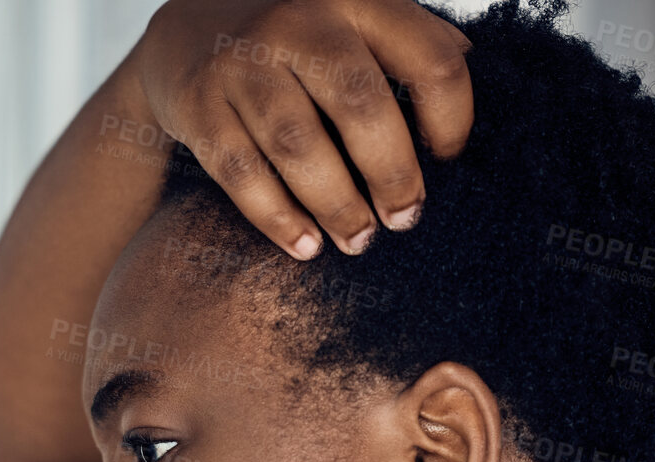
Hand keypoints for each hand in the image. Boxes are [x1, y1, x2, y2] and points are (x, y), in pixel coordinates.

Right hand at [132, 0, 471, 257]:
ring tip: (359, 241)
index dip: (452, 120)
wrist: (182, 30)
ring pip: (298, 145)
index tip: (448, 161)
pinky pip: (242, 173)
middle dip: (392, 175)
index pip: (430, 59)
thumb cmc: (292, 39)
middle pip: (360, 105)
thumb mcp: (351, 19)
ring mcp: (241, 60)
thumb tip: (472, 73)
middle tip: (405, 220)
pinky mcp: (198, 104)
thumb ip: (406, 42)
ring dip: (336, 205)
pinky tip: (305, 246)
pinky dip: (278, 219)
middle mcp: (298, 19)